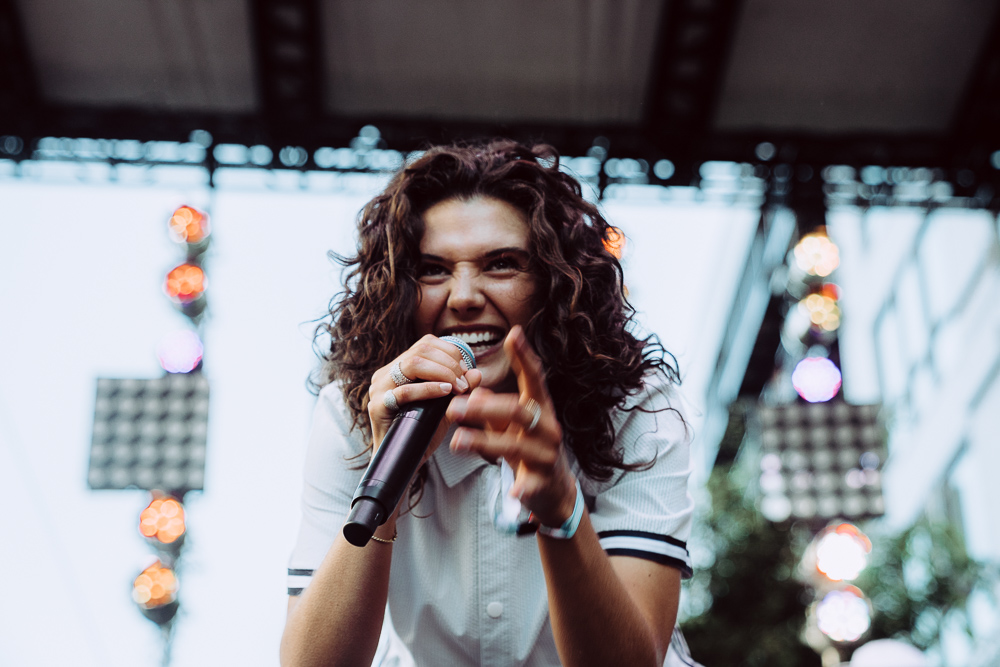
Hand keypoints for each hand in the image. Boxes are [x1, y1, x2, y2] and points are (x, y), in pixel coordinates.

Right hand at [368, 334, 481, 452]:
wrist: (404, 462)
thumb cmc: (423, 432)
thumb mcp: (447, 406)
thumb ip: (461, 389)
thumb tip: (476, 372)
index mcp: (399, 368)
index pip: (425, 344)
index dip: (450, 353)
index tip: (466, 371)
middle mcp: (386, 373)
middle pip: (421, 350)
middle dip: (449, 363)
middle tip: (464, 382)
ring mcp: (379, 388)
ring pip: (412, 364)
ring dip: (442, 373)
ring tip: (458, 387)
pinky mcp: (378, 406)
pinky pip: (405, 391)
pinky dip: (429, 389)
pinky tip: (445, 392)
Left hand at [446, 325, 576, 526]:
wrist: (554, 490)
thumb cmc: (529, 449)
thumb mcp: (510, 426)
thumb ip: (493, 408)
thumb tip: (475, 388)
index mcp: (540, 409)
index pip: (534, 378)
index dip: (524, 356)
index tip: (513, 334)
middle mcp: (548, 428)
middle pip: (519, 411)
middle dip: (486, 407)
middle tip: (455, 407)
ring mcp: (547, 456)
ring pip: (516, 446)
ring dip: (485, 442)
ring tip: (457, 442)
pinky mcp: (543, 482)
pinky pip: (531, 485)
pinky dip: (522, 489)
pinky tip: (513, 493)